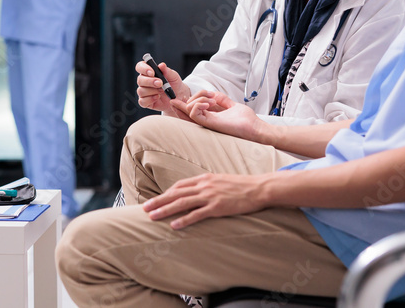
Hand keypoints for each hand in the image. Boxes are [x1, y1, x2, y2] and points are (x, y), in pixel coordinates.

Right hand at [135, 60, 191, 119]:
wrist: (179, 97)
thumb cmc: (174, 84)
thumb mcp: (173, 76)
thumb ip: (167, 71)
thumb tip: (161, 65)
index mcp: (148, 72)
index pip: (140, 67)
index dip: (143, 68)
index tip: (152, 72)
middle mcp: (144, 81)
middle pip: (139, 80)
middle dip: (150, 81)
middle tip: (160, 83)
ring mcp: (144, 92)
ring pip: (140, 91)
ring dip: (152, 91)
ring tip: (162, 91)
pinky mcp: (145, 102)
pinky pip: (142, 101)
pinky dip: (150, 99)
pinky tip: (157, 97)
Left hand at [142, 172, 267, 229]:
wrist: (259, 188)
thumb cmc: (241, 186)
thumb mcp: (221, 181)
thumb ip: (207, 186)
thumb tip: (197, 192)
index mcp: (204, 179)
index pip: (179, 186)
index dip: (166, 193)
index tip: (156, 199)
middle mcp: (204, 186)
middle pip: (175, 193)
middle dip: (159, 201)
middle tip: (145, 208)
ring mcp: (210, 196)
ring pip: (182, 203)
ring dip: (165, 210)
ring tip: (153, 216)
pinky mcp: (218, 207)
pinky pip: (197, 214)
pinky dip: (183, 219)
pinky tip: (174, 225)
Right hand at [186, 90, 266, 141]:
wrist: (255, 127)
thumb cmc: (247, 120)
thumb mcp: (232, 105)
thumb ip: (221, 99)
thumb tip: (212, 93)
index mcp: (211, 116)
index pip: (192, 110)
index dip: (183, 104)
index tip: (176, 99)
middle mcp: (207, 119)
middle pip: (188, 110)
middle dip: (188, 100)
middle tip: (205, 95)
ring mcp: (208, 122)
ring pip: (189, 110)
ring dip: (197, 100)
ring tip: (211, 100)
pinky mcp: (210, 124)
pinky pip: (194, 115)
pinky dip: (197, 106)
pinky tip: (207, 104)